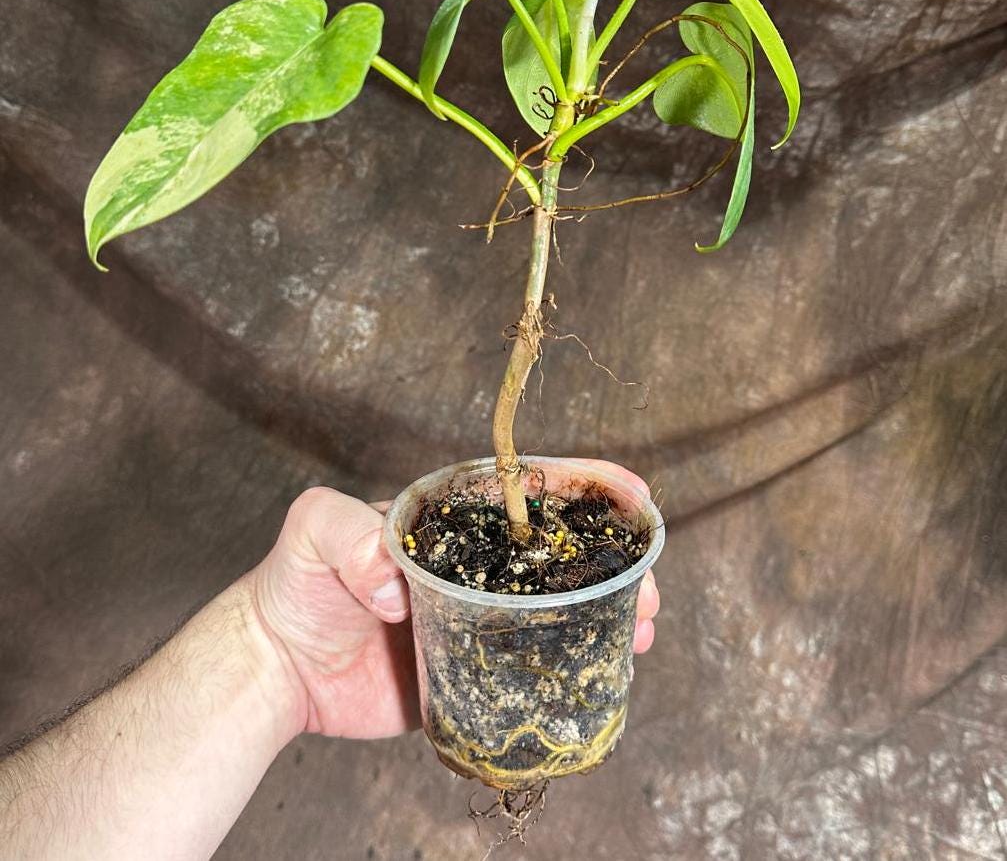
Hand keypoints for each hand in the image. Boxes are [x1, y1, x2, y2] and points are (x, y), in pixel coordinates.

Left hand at [250, 465, 660, 739]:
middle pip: (559, 550)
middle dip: (615, 557)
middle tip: (649, 581)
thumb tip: (397, 586)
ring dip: (612, 607)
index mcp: (453, 519)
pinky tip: (614, 663)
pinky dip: (579, 656)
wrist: (280, 668)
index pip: (529, 492)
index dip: (585, 486)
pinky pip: (538, 657)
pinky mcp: (476, 665)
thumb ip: (346, 532)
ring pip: (560, 603)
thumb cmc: (296, 587)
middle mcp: (476, 563)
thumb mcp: (311, 532)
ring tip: (645, 624)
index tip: (631, 493)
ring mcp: (480, 614)